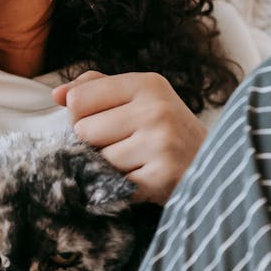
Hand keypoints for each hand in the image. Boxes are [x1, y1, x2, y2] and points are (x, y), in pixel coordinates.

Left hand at [52, 71, 206, 204]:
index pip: (77, 99)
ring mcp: (160, 144)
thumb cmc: (164, 128)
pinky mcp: (161, 177)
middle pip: (83, 130)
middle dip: (96, 142)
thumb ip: (94, 88)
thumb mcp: (137, 96)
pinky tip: (144, 177)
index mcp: (147, 83)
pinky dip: (123, 186)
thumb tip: (56, 94)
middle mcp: (156, 109)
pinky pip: (114, 184)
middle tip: (127, 144)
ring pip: (98, 159)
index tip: (105, 121)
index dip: (81, 116)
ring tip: (138, 160)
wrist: (214, 167)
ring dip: (111, 166)